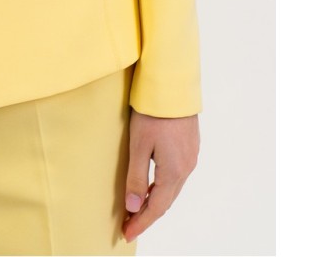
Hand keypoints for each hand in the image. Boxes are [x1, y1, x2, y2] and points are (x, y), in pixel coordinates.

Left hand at [122, 109, 198, 243]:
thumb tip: (134, 207)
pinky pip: (176, 175)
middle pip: (166, 200)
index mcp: (174, 171)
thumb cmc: (153, 113)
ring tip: (138, 209)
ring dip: (156, 201)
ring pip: (172, 188)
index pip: (157, 207)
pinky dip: (163, 186)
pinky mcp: (190, 145)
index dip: (141, 222)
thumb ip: (137, 178)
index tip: (127, 234)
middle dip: (147, 215)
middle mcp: (187, 167)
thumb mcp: (139, 145)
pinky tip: (153, 185)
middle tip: (129, 225)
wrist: (172, 85)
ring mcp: (190, 156)